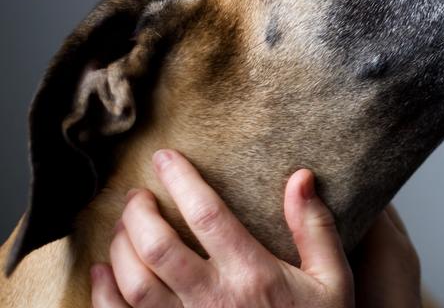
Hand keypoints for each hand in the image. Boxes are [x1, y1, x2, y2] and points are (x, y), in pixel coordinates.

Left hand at [90, 149, 419, 307]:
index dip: (181, 181)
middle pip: (157, 247)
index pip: (207, 216)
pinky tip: (102, 271)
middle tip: (137, 195)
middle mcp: (214, 299)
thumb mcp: (332, 279)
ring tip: (124, 227)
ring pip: (134, 283)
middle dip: (139, 213)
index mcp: (253, 275)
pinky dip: (103, 293)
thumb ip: (315, 228)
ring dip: (121, 248)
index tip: (165, 158)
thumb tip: (300, 178)